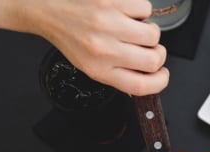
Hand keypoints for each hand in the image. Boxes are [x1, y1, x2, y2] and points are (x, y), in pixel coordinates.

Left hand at [18, 0, 168, 95]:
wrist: (47, 8)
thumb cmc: (69, 35)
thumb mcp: (88, 65)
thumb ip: (117, 74)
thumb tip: (147, 77)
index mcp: (99, 70)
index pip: (141, 85)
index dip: (160, 82)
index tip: (162, 75)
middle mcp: (104, 49)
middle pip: (154, 59)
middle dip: (157, 53)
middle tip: (147, 47)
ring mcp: (109, 24)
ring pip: (154, 33)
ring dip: (149, 30)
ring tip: (133, 26)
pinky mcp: (112, 2)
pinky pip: (146, 8)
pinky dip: (139, 10)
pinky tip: (125, 11)